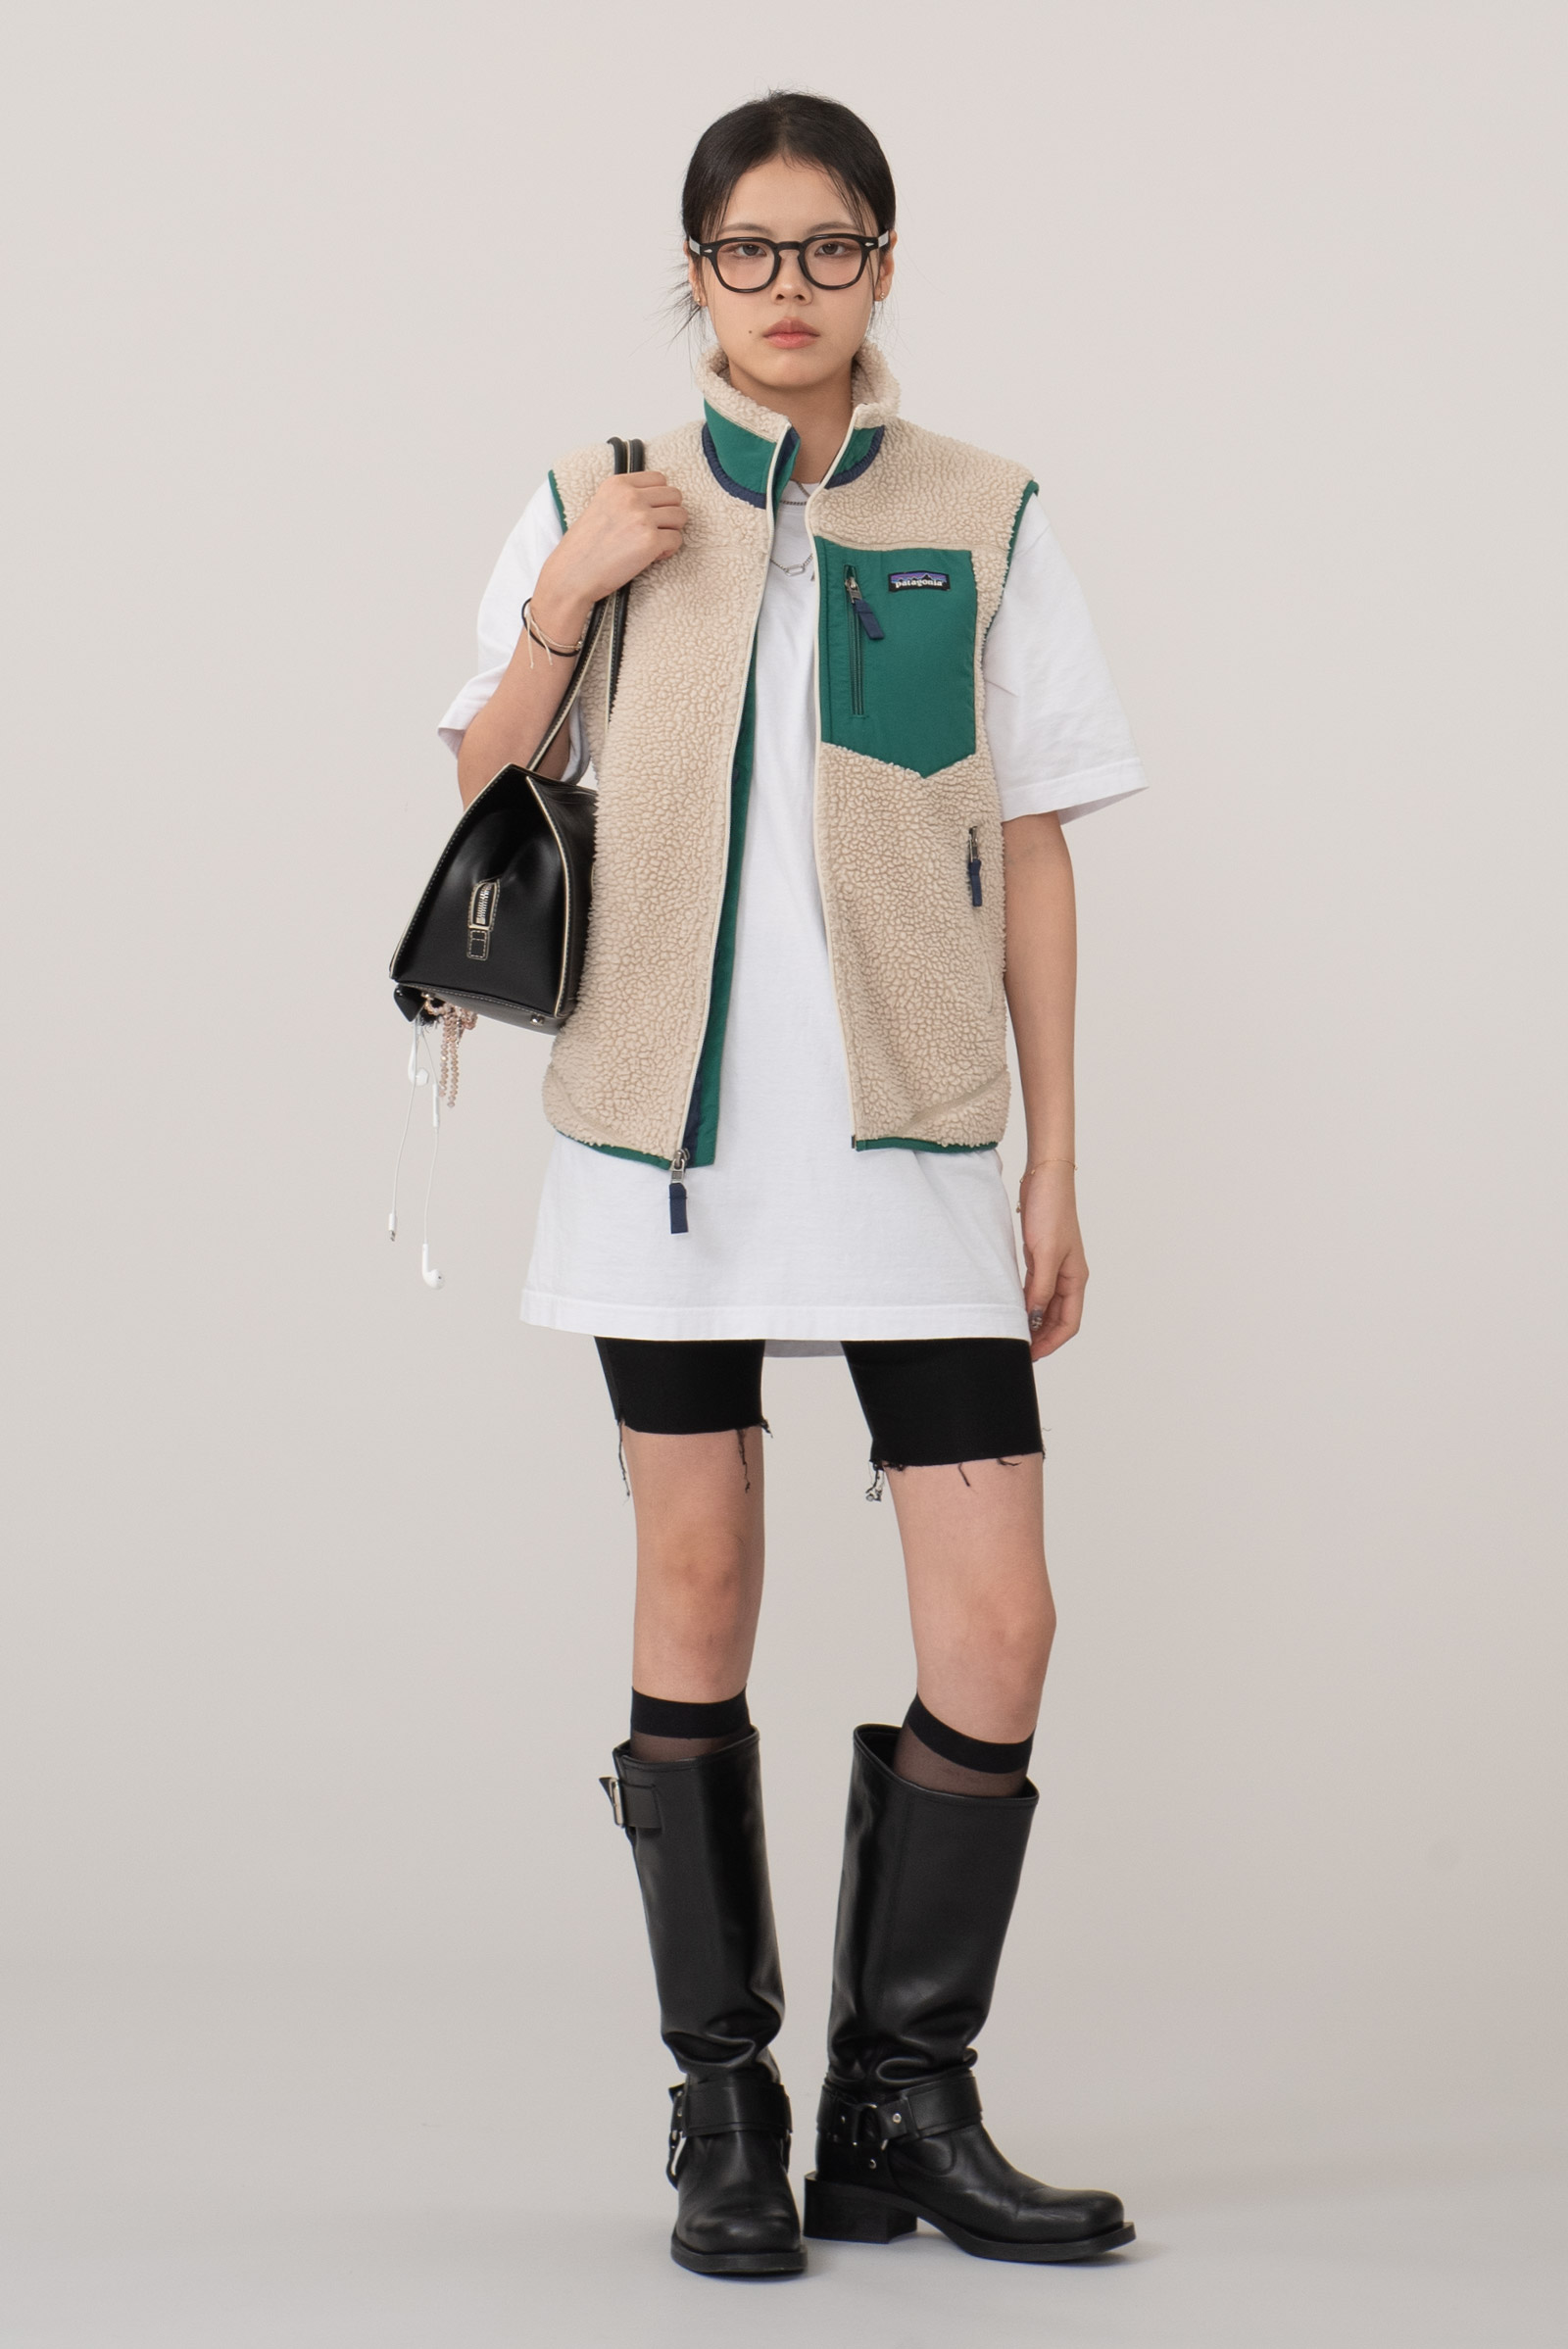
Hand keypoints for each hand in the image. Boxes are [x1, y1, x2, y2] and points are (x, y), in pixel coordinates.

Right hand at [530, 470, 688, 643]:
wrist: (572, 575)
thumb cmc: (585, 547)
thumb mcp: (601, 506)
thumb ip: (626, 497)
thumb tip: (657, 499)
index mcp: (618, 484)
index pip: (659, 479)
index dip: (660, 498)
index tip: (649, 514)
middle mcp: (631, 496)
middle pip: (675, 495)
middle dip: (670, 514)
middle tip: (654, 531)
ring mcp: (642, 517)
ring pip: (681, 516)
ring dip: (671, 532)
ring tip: (652, 544)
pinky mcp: (650, 541)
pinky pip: (677, 540)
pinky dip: (668, 551)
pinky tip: (652, 557)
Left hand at [1018, 1164, 1087, 1361]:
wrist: (1044, 1177)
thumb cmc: (1050, 1210)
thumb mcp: (1045, 1253)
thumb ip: (1041, 1287)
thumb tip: (1034, 1317)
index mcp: (1076, 1278)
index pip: (1068, 1323)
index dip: (1051, 1343)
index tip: (1031, 1355)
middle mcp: (1068, 1276)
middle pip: (1058, 1318)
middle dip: (1042, 1337)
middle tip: (1019, 1351)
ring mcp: (1055, 1267)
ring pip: (1046, 1306)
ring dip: (1034, 1323)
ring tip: (1015, 1336)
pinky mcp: (1041, 1257)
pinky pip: (1036, 1290)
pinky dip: (1026, 1303)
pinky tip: (1013, 1309)